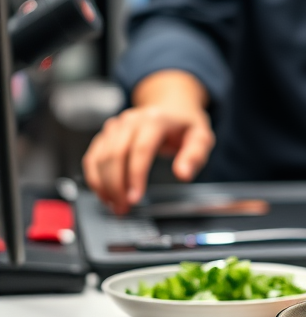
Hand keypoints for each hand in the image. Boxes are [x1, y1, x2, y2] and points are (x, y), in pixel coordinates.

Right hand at [82, 70, 212, 213]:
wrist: (172, 107)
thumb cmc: (185, 125)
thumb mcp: (201, 137)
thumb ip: (195, 155)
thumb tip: (183, 174)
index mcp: (156, 120)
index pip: (140, 149)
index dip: (135, 175)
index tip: (135, 198)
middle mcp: (131, 120)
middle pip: (116, 155)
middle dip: (116, 186)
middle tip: (123, 208)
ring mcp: (116, 126)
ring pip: (100, 157)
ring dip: (103, 185)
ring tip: (115, 205)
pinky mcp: (106, 135)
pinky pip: (93, 157)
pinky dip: (94, 178)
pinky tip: (104, 194)